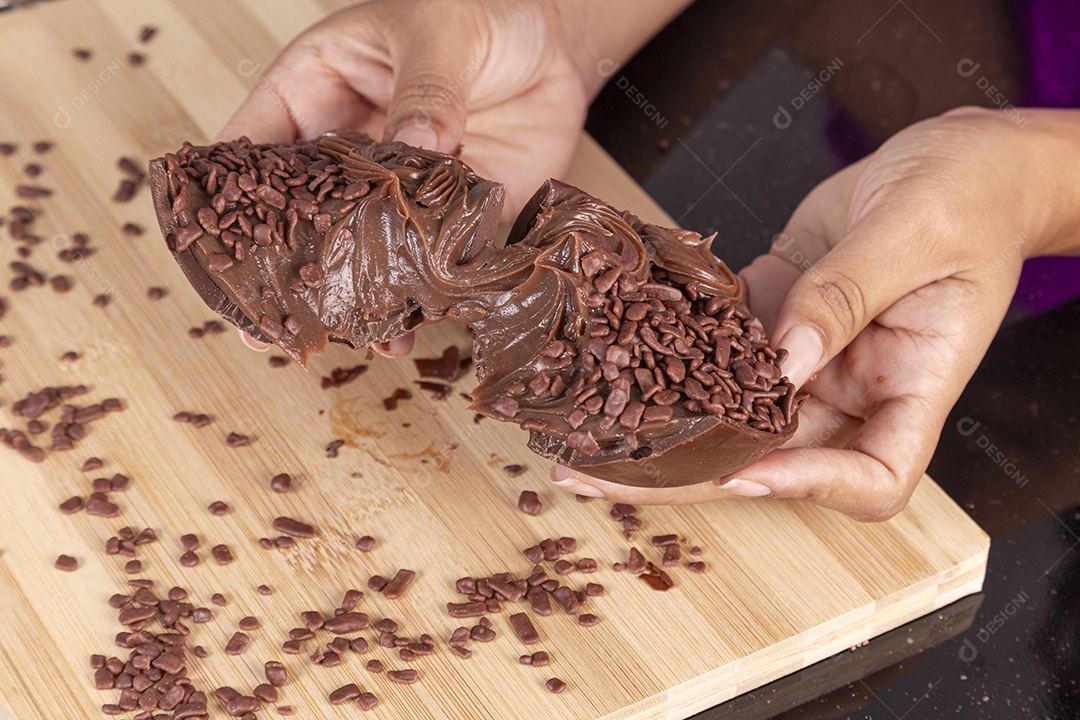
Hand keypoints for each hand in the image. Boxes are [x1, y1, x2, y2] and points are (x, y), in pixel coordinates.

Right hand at [220, 0, 587, 356]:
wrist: (553, 42)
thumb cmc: (478, 10)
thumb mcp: (440, 30)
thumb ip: (426, 88)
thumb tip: (414, 145)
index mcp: (313, 92)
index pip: (252, 152)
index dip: (229, 204)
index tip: (218, 256)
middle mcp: (346, 151)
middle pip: (301, 220)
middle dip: (291, 272)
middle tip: (277, 323)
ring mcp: (395, 190)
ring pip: (361, 253)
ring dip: (357, 296)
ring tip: (355, 335)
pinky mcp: (448, 216)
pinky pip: (426, 262)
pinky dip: (419, 296)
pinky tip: (413, 325)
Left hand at [554, 107, 1079, 519]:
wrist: (956, 157)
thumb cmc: (969, 190)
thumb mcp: (913, 232)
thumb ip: (847, 293)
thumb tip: (785, 358)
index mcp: (915, 384)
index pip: (874, 478)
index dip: (809, 485)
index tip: (748, 472)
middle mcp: (860, 385)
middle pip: (779, 457)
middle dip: (694, 471)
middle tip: (607, 475)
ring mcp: (815, 355)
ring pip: (737, 410)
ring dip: (668, 421)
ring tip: (590, 428)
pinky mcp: (780, 315)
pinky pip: (723, 347)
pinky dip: (673, 352)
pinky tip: (618, 353)